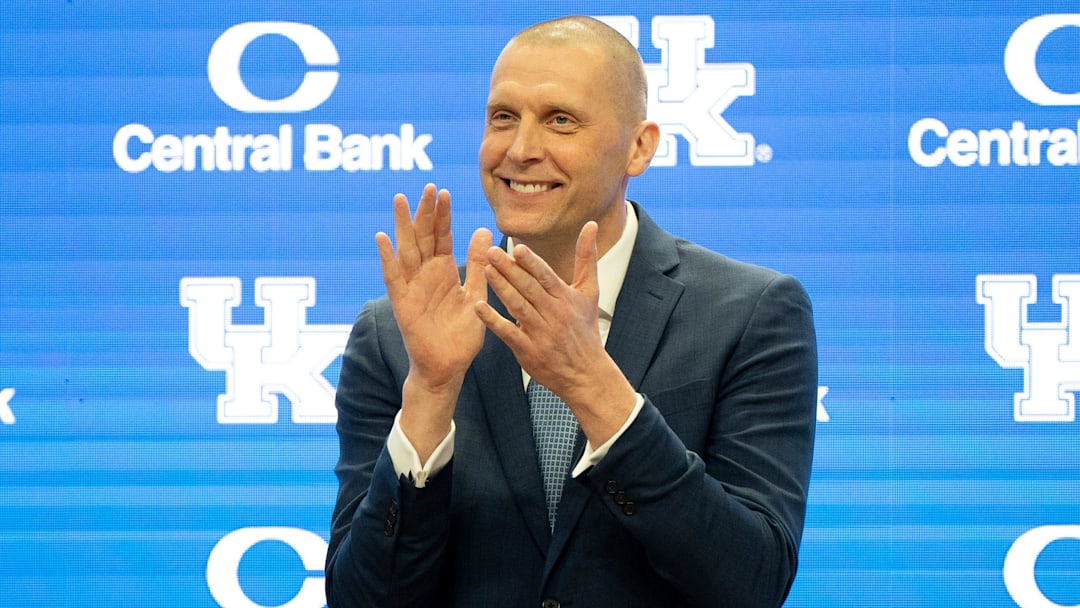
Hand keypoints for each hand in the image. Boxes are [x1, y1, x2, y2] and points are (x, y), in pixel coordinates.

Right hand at [376, 184, 491, 456]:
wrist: (448, 366)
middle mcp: (425, 274)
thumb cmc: (461, 335)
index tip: (444, 191)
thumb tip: (485, 231)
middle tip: (428, 187)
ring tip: (400, 200)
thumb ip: (479, 264)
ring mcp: (412, 287)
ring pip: (406, 250)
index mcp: (443, 271)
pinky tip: (382, 238)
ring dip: (403, 225)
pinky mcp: (402, 303)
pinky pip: (393, 277)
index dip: (442, 215)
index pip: (441, 236)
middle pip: (423, 236)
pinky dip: (387, 258)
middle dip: (425, 212)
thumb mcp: (476, 293)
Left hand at [475, 222, 635, 443]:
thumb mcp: (589, 292)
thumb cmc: (585, 328)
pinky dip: (493, 320)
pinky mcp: (528, 351)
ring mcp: (540, 333)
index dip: (531, 262)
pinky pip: (508, 333)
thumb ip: (586, 257)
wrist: (585, 373)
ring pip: (517, 307)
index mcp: (565, 298)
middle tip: (489, 253)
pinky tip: (478, 307)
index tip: (515, 247)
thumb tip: (591, 224)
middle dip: (509, 270)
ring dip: (500, 288)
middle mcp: (553, 314)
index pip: (545, 276)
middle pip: (528, 288)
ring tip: (484, 271)